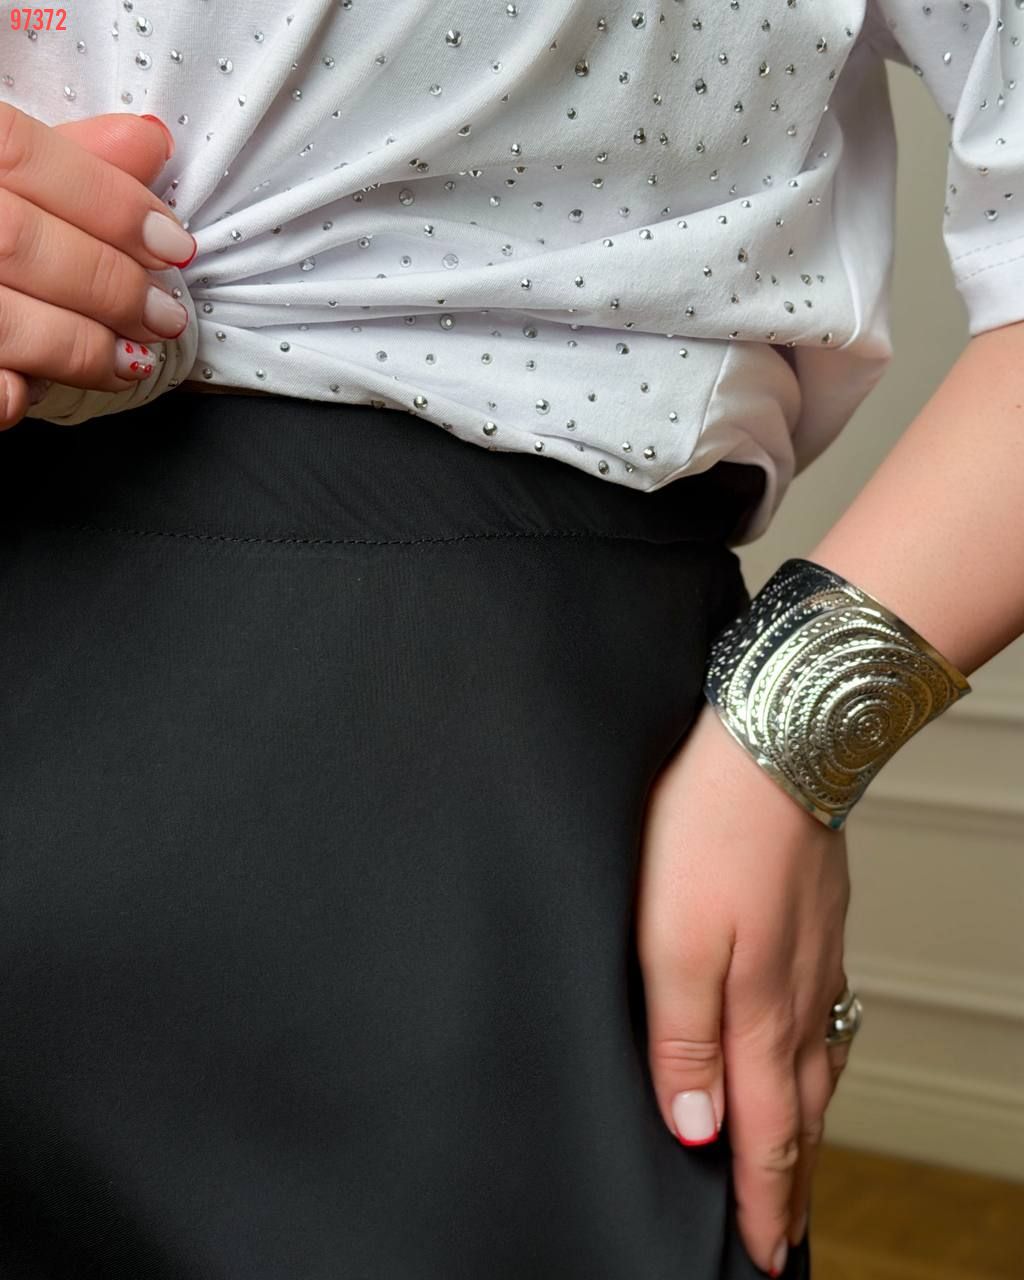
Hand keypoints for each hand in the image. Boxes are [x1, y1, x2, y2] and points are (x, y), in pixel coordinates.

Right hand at [0, 104, 196, 429]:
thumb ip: (59, 153)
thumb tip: (147, 145)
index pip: (21, 155)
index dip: (110, 203)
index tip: (172, 244)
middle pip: (17, 241)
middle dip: (108, 285)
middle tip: (162, 313)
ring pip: (0, 320)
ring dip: (78, 346)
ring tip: (129, 358)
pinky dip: (7, 394)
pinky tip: (34, 390)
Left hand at [636, 700, 852, 1276]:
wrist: (779, 745)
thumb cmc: (714, 832)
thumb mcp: (671, 939)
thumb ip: (681, 1036)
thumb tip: (693, 1124)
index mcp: (758, 1013)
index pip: (768, 1137)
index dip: (765, 1204)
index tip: (766, 1258)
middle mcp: (799, 999)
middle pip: (803, 1116)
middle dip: (794, 1183)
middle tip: (788, 1233)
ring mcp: (817, 961)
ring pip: (819, 1071)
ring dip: (809, 1128)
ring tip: (800, 1163)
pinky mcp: (818, 926)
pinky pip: (824, 1021)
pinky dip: (818, 1065)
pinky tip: (810, 1054)